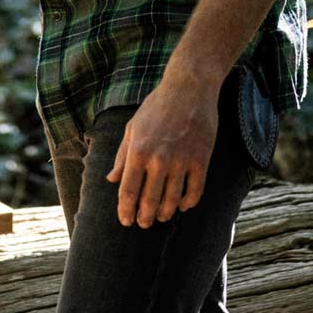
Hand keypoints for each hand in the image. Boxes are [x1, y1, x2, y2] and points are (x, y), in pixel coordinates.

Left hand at [104, 73, 217, 227]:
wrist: (189, 88)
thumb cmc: (157, 106)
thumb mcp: (133, 127)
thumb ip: (122, 156)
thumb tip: (111, 179)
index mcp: (137, 151)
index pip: (128, 191)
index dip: (125, 210)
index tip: (125, 221)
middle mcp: (158, 159)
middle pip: (149, 201)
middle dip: (144, 217)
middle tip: (143, 224)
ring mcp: (181, 161)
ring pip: (172, 200)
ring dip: (165, 213)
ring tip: (161, 216)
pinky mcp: (201, 159)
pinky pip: (195, 191)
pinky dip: (189, 203)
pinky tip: (183, 206)